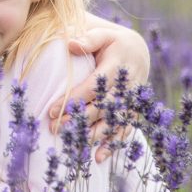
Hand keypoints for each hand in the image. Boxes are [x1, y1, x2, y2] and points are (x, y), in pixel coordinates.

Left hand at [56, 20, 150, 161]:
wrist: (139, 51)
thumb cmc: (112, 42)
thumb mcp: (103, 34)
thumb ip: (89, 39)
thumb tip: (70, 44)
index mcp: (117, 66)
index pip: (93, 86)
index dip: (74, 99)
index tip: (53, 111)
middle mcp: (127, 86)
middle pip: (102, 107)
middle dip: (79, 120)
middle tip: (56, 130)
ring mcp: (132, 100)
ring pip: (114, 121)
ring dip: (95, 135)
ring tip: (76, 146)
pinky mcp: (134, 111)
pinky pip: (124, 129)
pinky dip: (113, 144)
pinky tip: (98, 157)